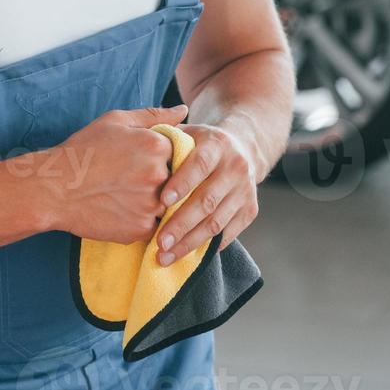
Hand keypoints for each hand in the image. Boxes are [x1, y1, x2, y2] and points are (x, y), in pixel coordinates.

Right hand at [46, 105, 187, 243]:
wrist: (53, 189)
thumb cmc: (82, 151)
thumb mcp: (115, 121)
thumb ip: (154, 115)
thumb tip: (184, 110)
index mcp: (157, 146)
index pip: (178, 152)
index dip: (159, 157)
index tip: (136, 161)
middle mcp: (160, 176)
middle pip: (174, 179)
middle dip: (154, 179)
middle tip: (124, 178)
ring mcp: (152, 205)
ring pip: (164, 204)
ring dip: (149, 200)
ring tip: (120, 194)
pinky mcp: (141, 229)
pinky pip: (152, 225)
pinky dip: (138, 219)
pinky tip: (117, 209)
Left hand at [154, 123, 259, 264]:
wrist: (242, 148)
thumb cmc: (200, 145)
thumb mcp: (187, 133)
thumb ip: (166, 140)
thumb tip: (139, 152)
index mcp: (217, 145)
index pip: (199, 164)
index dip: (182, 183)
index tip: (162, 201)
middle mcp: (235, 167)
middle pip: (207, 200)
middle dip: (181, 224)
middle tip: (160, 242)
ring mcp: (245, 191)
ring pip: (216, 222)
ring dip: (189, 243)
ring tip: (165, 257)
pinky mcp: (250, 210)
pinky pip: (227, 233)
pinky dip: (206, 246)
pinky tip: (185, 256)